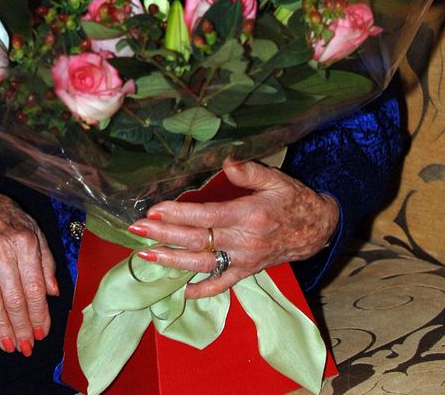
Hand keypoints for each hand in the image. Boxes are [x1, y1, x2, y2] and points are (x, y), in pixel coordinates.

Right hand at [0, 170, 58, 353]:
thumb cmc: (4, 216)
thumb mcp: (32, 229)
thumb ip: (45, 260)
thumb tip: (53, 291)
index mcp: (24, 242)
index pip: (35, 288)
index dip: (39, 314)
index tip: (42, 333)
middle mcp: (2, 250)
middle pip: (14, 298)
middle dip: (22, 327)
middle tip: (26, 347)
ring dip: (2, 326)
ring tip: (9, 345)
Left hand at [127, 159, 338, 298]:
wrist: (318, 229)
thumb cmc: (293, 199)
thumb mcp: (276, 179)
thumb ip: (249, 171)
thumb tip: (225, 162)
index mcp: (249, 215)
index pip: (206, 216)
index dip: (178, 214)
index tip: (154, 210)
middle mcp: (244, 241)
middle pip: (198, 240)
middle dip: (164, 235)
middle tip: (136, 229)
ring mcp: (244, 260)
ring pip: (203, 264)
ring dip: (173, 261)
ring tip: (146, 255)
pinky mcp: (247, 271)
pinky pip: (222, 284)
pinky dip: (202, 290)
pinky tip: (181, 291)